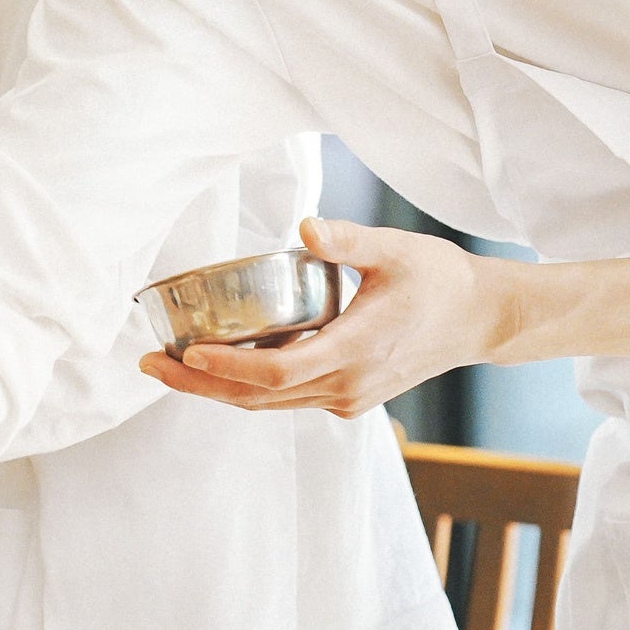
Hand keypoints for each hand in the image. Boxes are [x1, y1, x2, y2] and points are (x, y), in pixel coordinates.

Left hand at [138, 217, 508, 418]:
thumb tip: (305, 225)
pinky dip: (248, 387)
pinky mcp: (348, 399)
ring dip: (217, 389)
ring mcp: (347, 399)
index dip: (226, 368)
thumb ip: (347, 239)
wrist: (480, 319)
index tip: (186, 353)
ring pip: (269, 404)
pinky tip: (217, 366)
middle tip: (149, 364)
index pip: (276, 372)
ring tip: (168, 367)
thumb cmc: (440, 279)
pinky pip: (286, 399)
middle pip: (258, 397)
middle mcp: (346, 386)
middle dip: (199, 384)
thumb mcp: (395, 249)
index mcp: (356, 351)